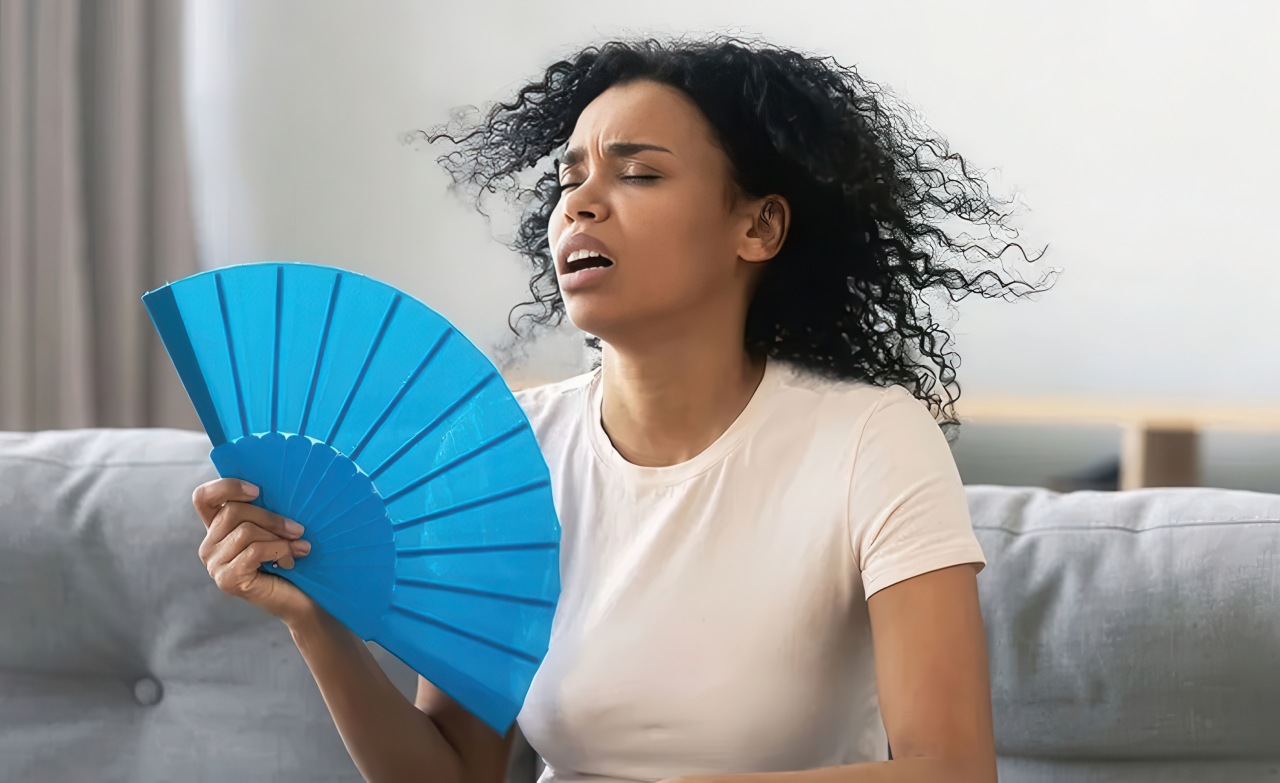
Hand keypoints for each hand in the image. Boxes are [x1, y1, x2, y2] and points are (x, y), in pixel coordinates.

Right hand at [192, 478, 316, 623]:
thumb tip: (275, 484)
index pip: (203, 497)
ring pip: (245, 531)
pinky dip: (279, 551)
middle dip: (271, 518)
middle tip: (298, 529)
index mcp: (217, 528)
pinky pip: (254, 551)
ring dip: (279, 537)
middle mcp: (209, 545)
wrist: (300, 599)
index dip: (227, 486)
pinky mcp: (227, 580)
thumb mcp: (275, 528)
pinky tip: (292, 560)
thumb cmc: (290, 558)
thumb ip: (264, 509)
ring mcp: (214, 564)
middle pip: (232, 511)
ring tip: (298, 547)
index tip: (258, 491)